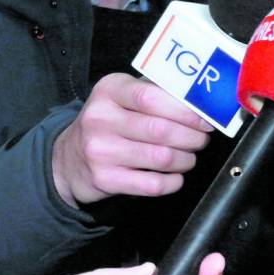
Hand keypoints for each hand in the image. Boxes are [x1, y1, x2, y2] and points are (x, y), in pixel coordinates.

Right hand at [52, 72, 212, 206]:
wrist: (68, 159)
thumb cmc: (110, 122)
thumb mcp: (123, 97)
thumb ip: (157, 93)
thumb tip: (202, 102)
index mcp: (109, 90)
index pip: (152, 97)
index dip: (186, 110)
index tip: (205, 119)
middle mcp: (100, 118)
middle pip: (161, 130)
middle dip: (193, 137)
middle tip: (202, 139)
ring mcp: (100, 150)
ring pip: (162, 157)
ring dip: (186, 159)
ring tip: (189, 155)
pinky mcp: (104, 179)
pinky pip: (153, 184)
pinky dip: (173, 181)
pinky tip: (176, 175)